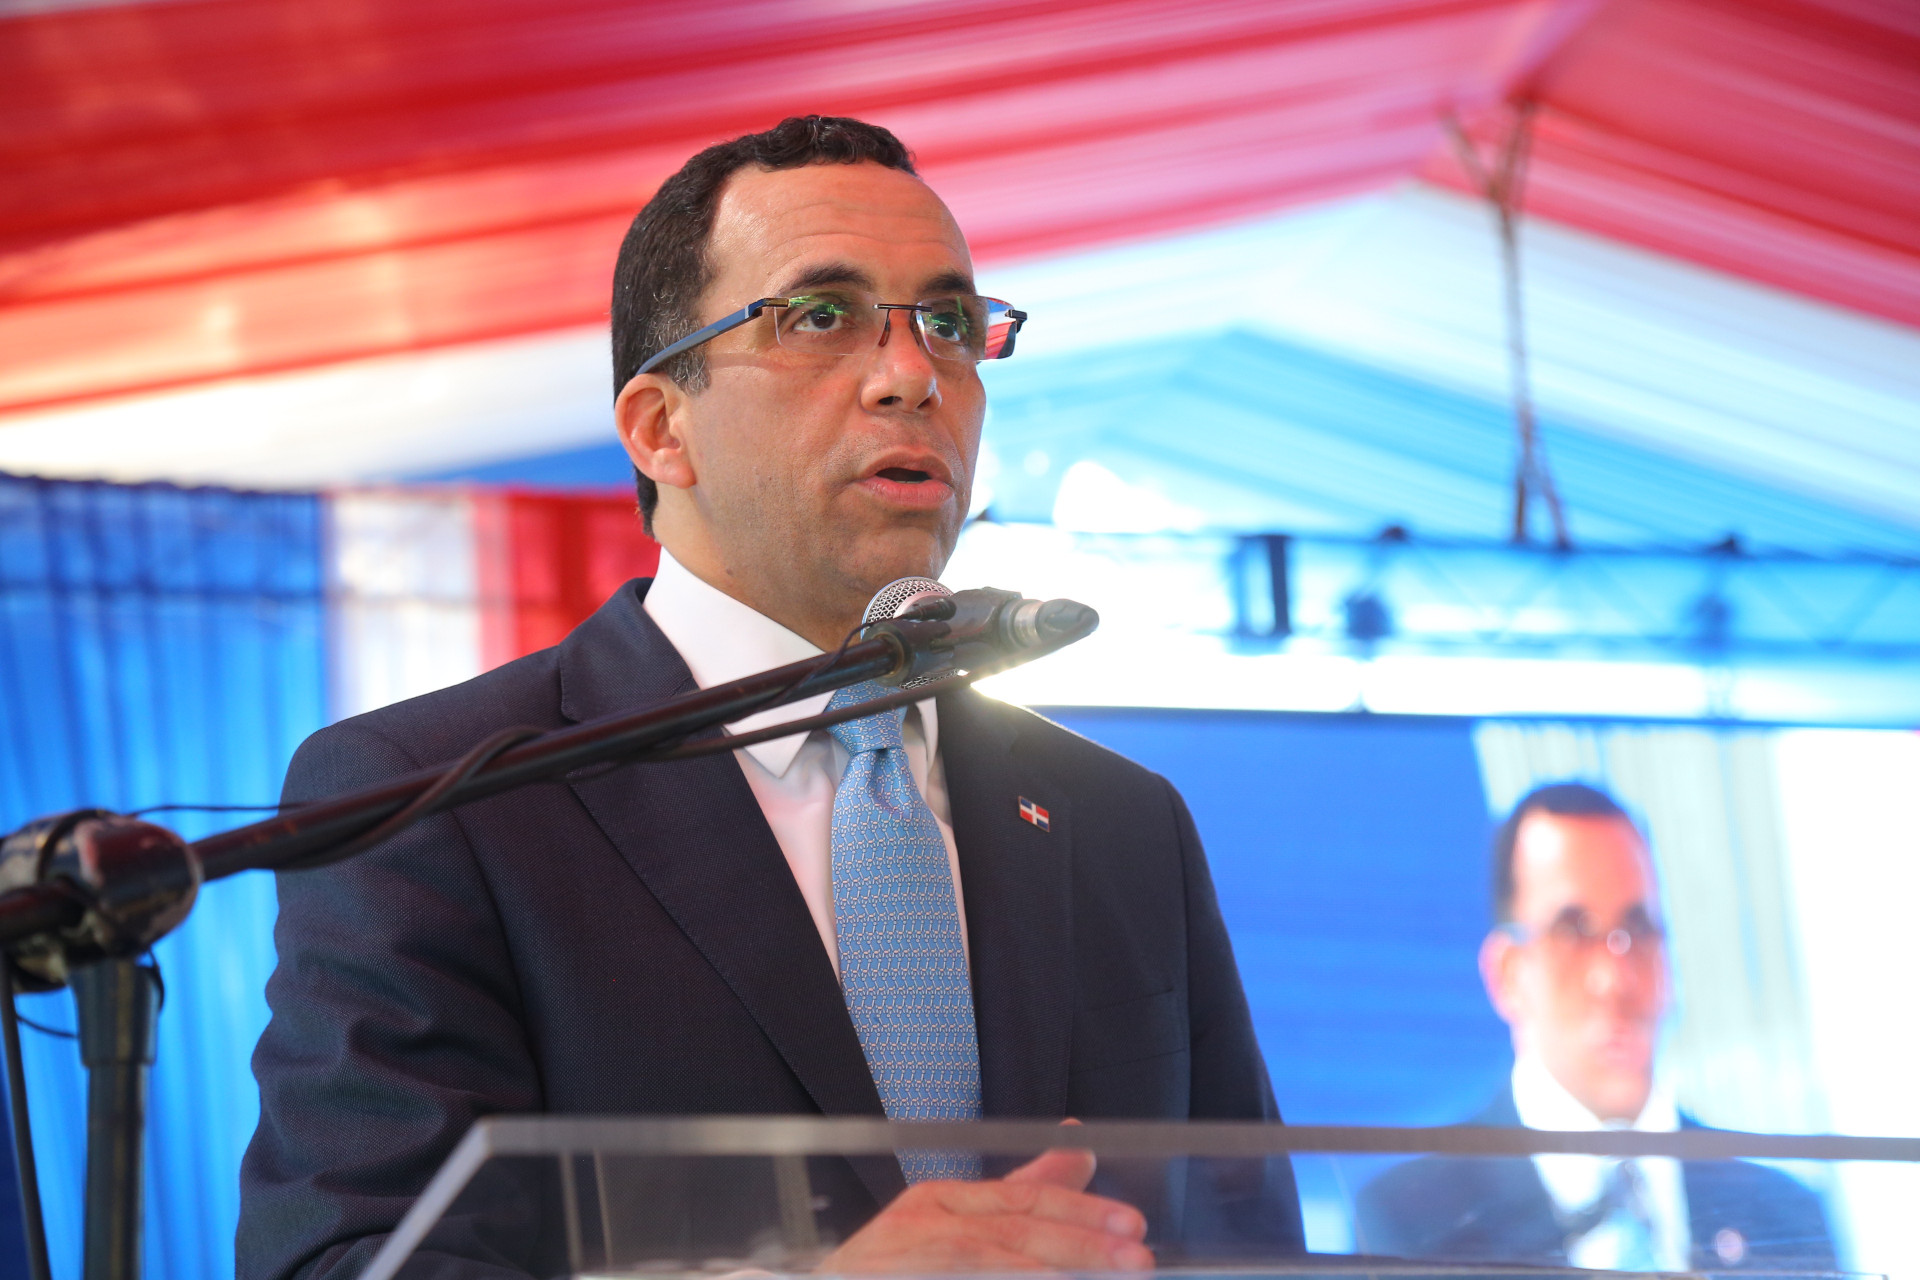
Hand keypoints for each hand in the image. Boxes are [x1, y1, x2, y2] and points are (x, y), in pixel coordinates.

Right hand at [819, 1137, 1152, 1272]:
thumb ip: (1019, 1192)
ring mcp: (905, 1259)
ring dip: (1050, 1268)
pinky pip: (961, 1275)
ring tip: (1103, 1277)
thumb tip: (1080, 1148)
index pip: (1021, 1199)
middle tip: (1138, 1259)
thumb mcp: (954, 1227)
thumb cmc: (894, 1268)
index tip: (1133, 1225)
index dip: (1080, 1210)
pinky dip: (1008, 1279)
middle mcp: (920, 1225)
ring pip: (990, 1259)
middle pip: (1014, 1230)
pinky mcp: (891, 1275)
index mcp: (937, 1203)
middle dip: (1082, 1244)